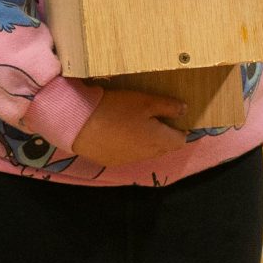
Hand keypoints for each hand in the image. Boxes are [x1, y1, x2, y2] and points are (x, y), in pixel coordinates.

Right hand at [71, 88, 188, 166]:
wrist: (78, 124)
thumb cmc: (116, 109)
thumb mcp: (144, 101)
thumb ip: (168, 106)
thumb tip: (184, 111)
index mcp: (159, 140)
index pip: (181, 140)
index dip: (179, 129)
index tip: (171, 117)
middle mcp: (148, 155)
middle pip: (163, 147)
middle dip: (162, 135)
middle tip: (150, 117)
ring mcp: (128, 160)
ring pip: (145, 152)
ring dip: (144, 140)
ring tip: (130, 123)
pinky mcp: (111, 161)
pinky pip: (126, 154)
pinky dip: (126, 145)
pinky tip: (113, 132)